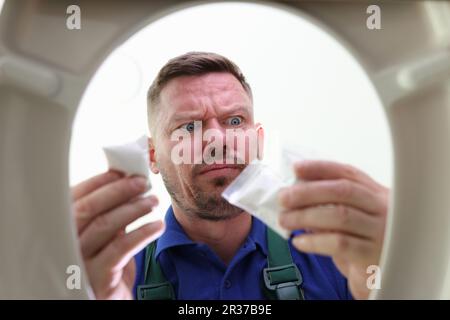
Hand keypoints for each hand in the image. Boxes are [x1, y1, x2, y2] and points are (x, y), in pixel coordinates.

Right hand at [71, 171, 164, 298]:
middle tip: (142, 182)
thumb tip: (127, 179)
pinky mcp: (97, 278)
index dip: (100, 182)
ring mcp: (78, 262)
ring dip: (134, 209)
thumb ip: (109, 211)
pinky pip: (120, 249)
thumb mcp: (105, 235)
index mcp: (61, 228)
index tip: (123, 171)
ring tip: (154, 201)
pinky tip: (158, 226)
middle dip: (118, 191)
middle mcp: (63, 244)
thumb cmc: (106, 262)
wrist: (109, 300)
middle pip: (89, 209)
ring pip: (105, 226)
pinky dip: (142, 233)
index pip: (76, 197)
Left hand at [278, 160, 388, 298]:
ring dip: (305, 216)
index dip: (320, 169)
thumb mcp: (348, 221)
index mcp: (376, 194)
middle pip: (343, 191)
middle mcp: (383, 209)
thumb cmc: (360, 246)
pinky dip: (314, 241)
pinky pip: (339, 243)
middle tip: (283, 198)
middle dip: (308, 192)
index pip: (348, 173)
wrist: (379, 281)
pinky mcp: (373, 255)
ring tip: (285, 220)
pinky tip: (299, 242)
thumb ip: (329, 205)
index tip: (296, 168)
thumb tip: (294, 194)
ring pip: (339, 215)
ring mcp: (381, 231)